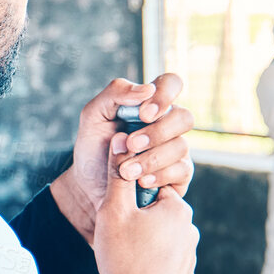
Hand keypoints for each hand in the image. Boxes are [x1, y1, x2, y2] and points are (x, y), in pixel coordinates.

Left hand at [51, 74, 196, 243]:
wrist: (89, 189)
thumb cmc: (93, 150)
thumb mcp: (93, 117)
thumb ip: (114, 93)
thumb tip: (147, 89)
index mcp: (150, 105)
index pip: (171, 84)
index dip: (164, 94)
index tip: (143, 114)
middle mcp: (168, 125)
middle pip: (184, 117)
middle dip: (157, 132)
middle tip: (131, 144)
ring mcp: (176, 150)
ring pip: (181, 146)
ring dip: (150, 158)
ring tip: (125, 171)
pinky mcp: (179, 175)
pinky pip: (182, 170)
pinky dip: (159, 175)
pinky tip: (141, 182)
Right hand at [94, 139, 198, 273]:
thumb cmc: (127, 262)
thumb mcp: (114, 213)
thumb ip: (118, 177)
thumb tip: (121, 143)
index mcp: (178, 209)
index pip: (152, 188)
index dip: (130, 199)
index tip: (118, 214)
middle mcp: (190, 231)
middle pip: (156, 215)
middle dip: (136, 223)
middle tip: (118, 240)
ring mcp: (190, 258)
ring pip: (160, 241)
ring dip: (143, 246)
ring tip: (125, 262)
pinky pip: (163, 266)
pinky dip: (149, 269)